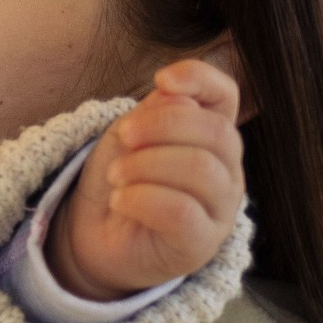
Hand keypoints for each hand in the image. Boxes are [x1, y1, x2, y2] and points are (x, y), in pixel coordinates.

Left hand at [48, 60, 245, 302]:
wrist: (96, 233)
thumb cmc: (121, 178)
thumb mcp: (131, 133)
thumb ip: (157, 111)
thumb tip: (178, 97)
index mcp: (211, 134)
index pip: (225, 94)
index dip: (200, 78)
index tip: (160, 80)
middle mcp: (227, 169)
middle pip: (216, 131)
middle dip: (161, 126)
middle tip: (124, 137)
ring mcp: (220, 209)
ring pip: (200, 169)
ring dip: (145, 165)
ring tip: (116, 175)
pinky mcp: (200, 243)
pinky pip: (181, 211)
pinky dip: (141, 198)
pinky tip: (120, 200)